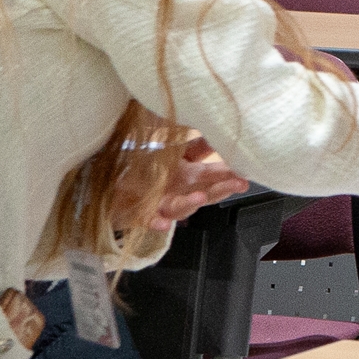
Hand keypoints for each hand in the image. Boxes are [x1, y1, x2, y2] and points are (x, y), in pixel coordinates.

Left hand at [113, 136, 249, 232]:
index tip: (245, 171)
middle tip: (238, 184)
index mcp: (188, 177)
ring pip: (179, 208)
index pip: (213, 176)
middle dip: (221, 189)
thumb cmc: (146, 171)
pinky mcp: (140, 214)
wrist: (112, 185)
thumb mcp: (175, 154)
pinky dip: (156, 222)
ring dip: (190, 204)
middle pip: (203, 193)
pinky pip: (148, 220)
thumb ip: (198, 147)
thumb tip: (217, 135)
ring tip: (200, 197)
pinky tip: (163, 223)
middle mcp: (178, 192)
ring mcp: (160, 205)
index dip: (230, 175)